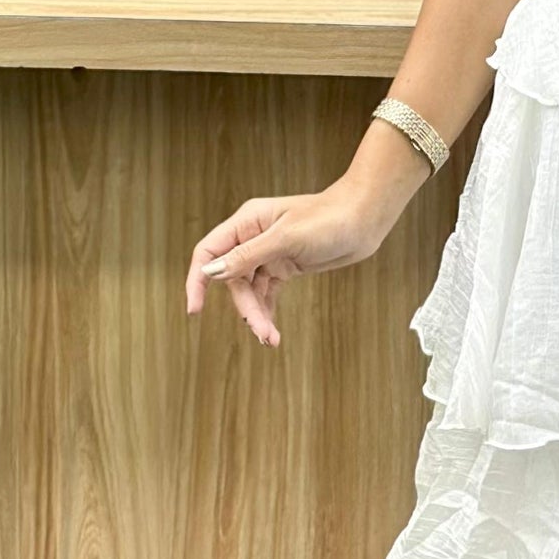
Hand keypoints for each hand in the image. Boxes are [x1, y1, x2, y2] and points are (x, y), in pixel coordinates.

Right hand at [185, 182, 385, 346]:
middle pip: (232, 280)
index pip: (209, 252)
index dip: (197, 280)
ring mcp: (268, 253)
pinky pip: (266, 293)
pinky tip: (271, 330)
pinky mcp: (284, 266)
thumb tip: (213, 273)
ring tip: (271, 339)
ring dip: (257, 314)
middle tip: (261, 333)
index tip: (194, 310)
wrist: (364, 220)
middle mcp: (252, 237)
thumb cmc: (329, 219)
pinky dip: (266, 311)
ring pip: (250, 290)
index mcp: (246, 222)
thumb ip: (249, 256)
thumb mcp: (287, 238)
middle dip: (245, 308)